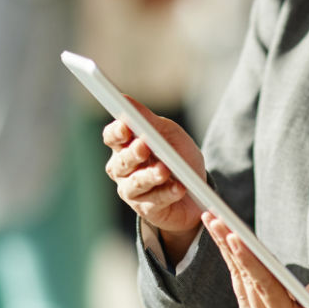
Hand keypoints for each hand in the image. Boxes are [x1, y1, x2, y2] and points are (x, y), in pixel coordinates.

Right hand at [101, 100, 205, 261]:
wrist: (196, 190)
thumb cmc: (177, 156)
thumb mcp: (167, 133)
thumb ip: (147, 119)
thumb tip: (124, 98)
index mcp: (125, 146)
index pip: (112, 137)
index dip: (116, 132)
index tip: (125, 126)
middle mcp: (123, 169)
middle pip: (121, 161)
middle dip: (132, 154)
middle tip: (143, 147)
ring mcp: (132, 191)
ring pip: (135, 184)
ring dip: (150, 176)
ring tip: (164, 170)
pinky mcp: (147, 209)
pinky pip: (155, 201)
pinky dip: (169, 192)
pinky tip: (180, 187)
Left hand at [203, 215, 308, 307]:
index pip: (264, 287)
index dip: (249, 261)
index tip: (234, 236)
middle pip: (245, 279)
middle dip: (230, 247)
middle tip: (216, 218)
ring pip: (237, 277)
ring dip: (224, 247)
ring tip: (212, 219)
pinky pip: (237, 280)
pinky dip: (229, 256)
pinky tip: (221, 235)